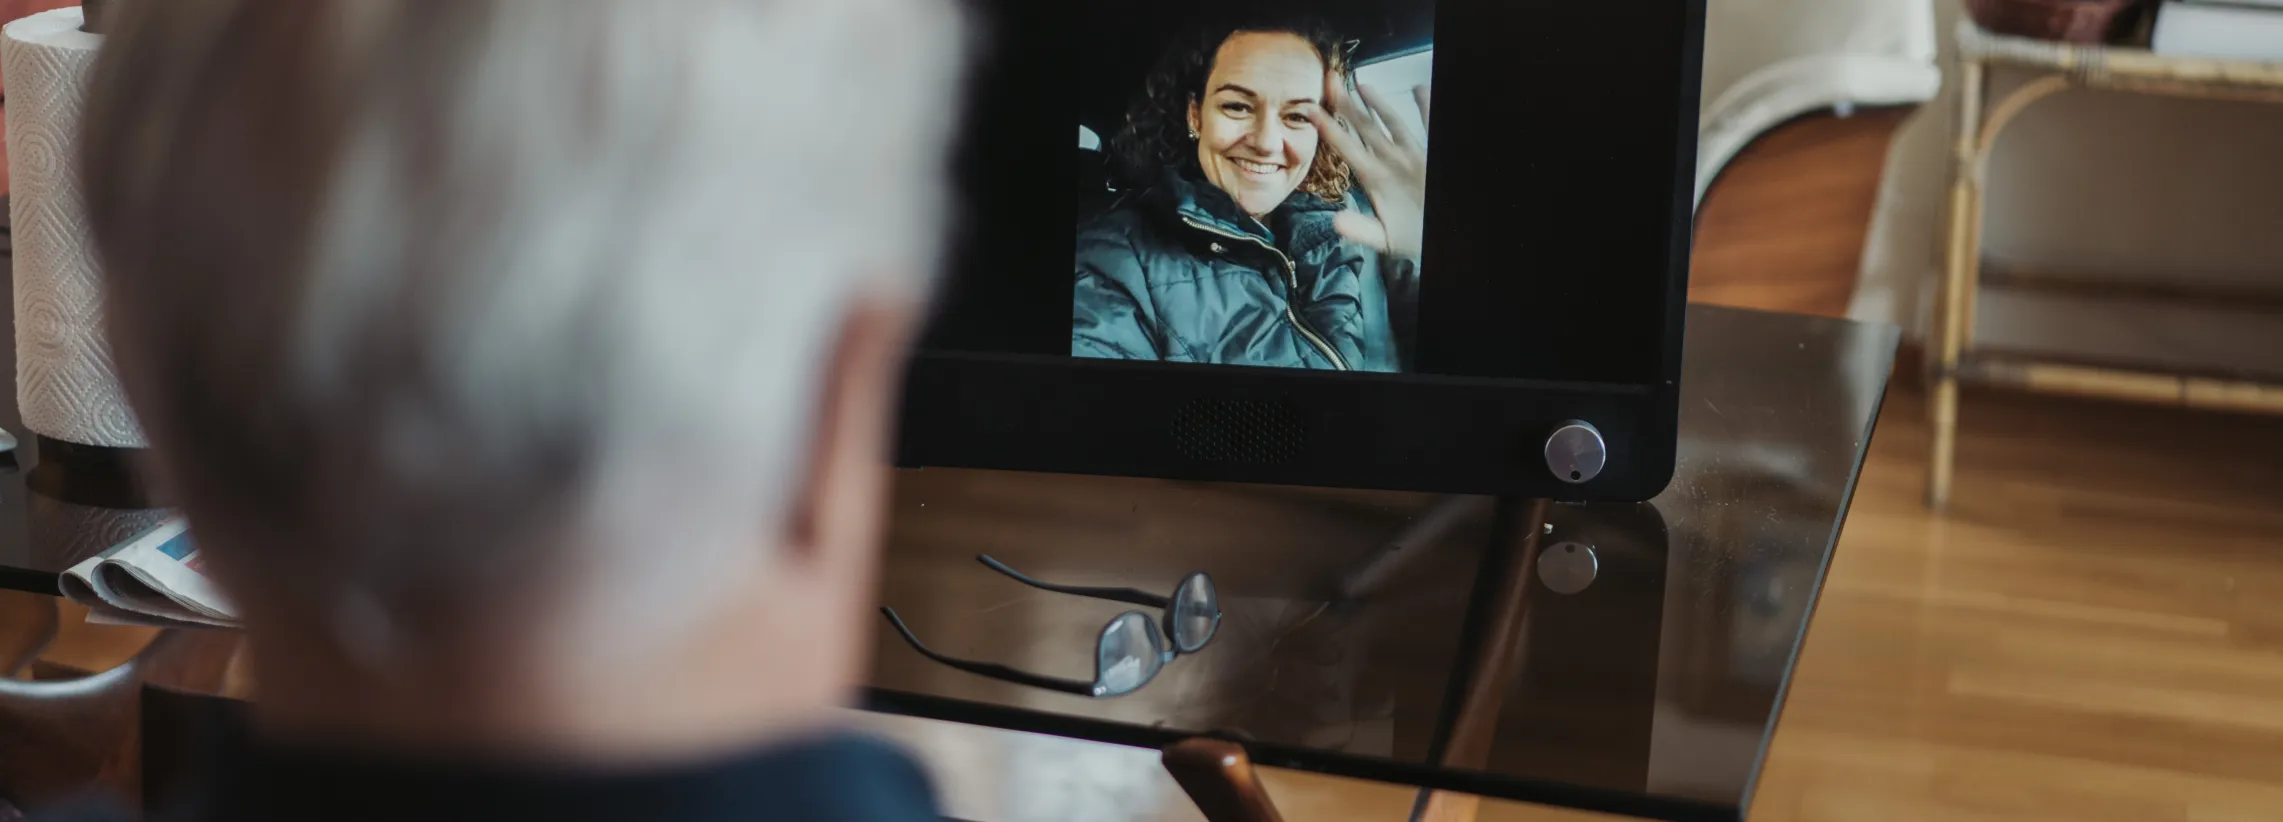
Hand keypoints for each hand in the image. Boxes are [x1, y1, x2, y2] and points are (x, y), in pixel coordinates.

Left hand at [1308, 78, 1429, 261]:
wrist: (1432, 238)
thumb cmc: (1410, 236)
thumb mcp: (1383, 237)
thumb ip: (1361, 229)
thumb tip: (1337, 223)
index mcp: (1373, 178)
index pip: (1346, 149)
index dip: (1329, 129)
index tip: (1311, 111)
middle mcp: (1388, 163)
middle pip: (1364, 129)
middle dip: (1347, 106)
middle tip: (1329, 82)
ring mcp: (1410, 157)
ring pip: (1391, 124)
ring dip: (1378, 105)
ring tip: (1362, 84)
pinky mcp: (1429, 157)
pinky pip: (1428, 128)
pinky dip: (1425, 109)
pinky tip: (1419, 89)